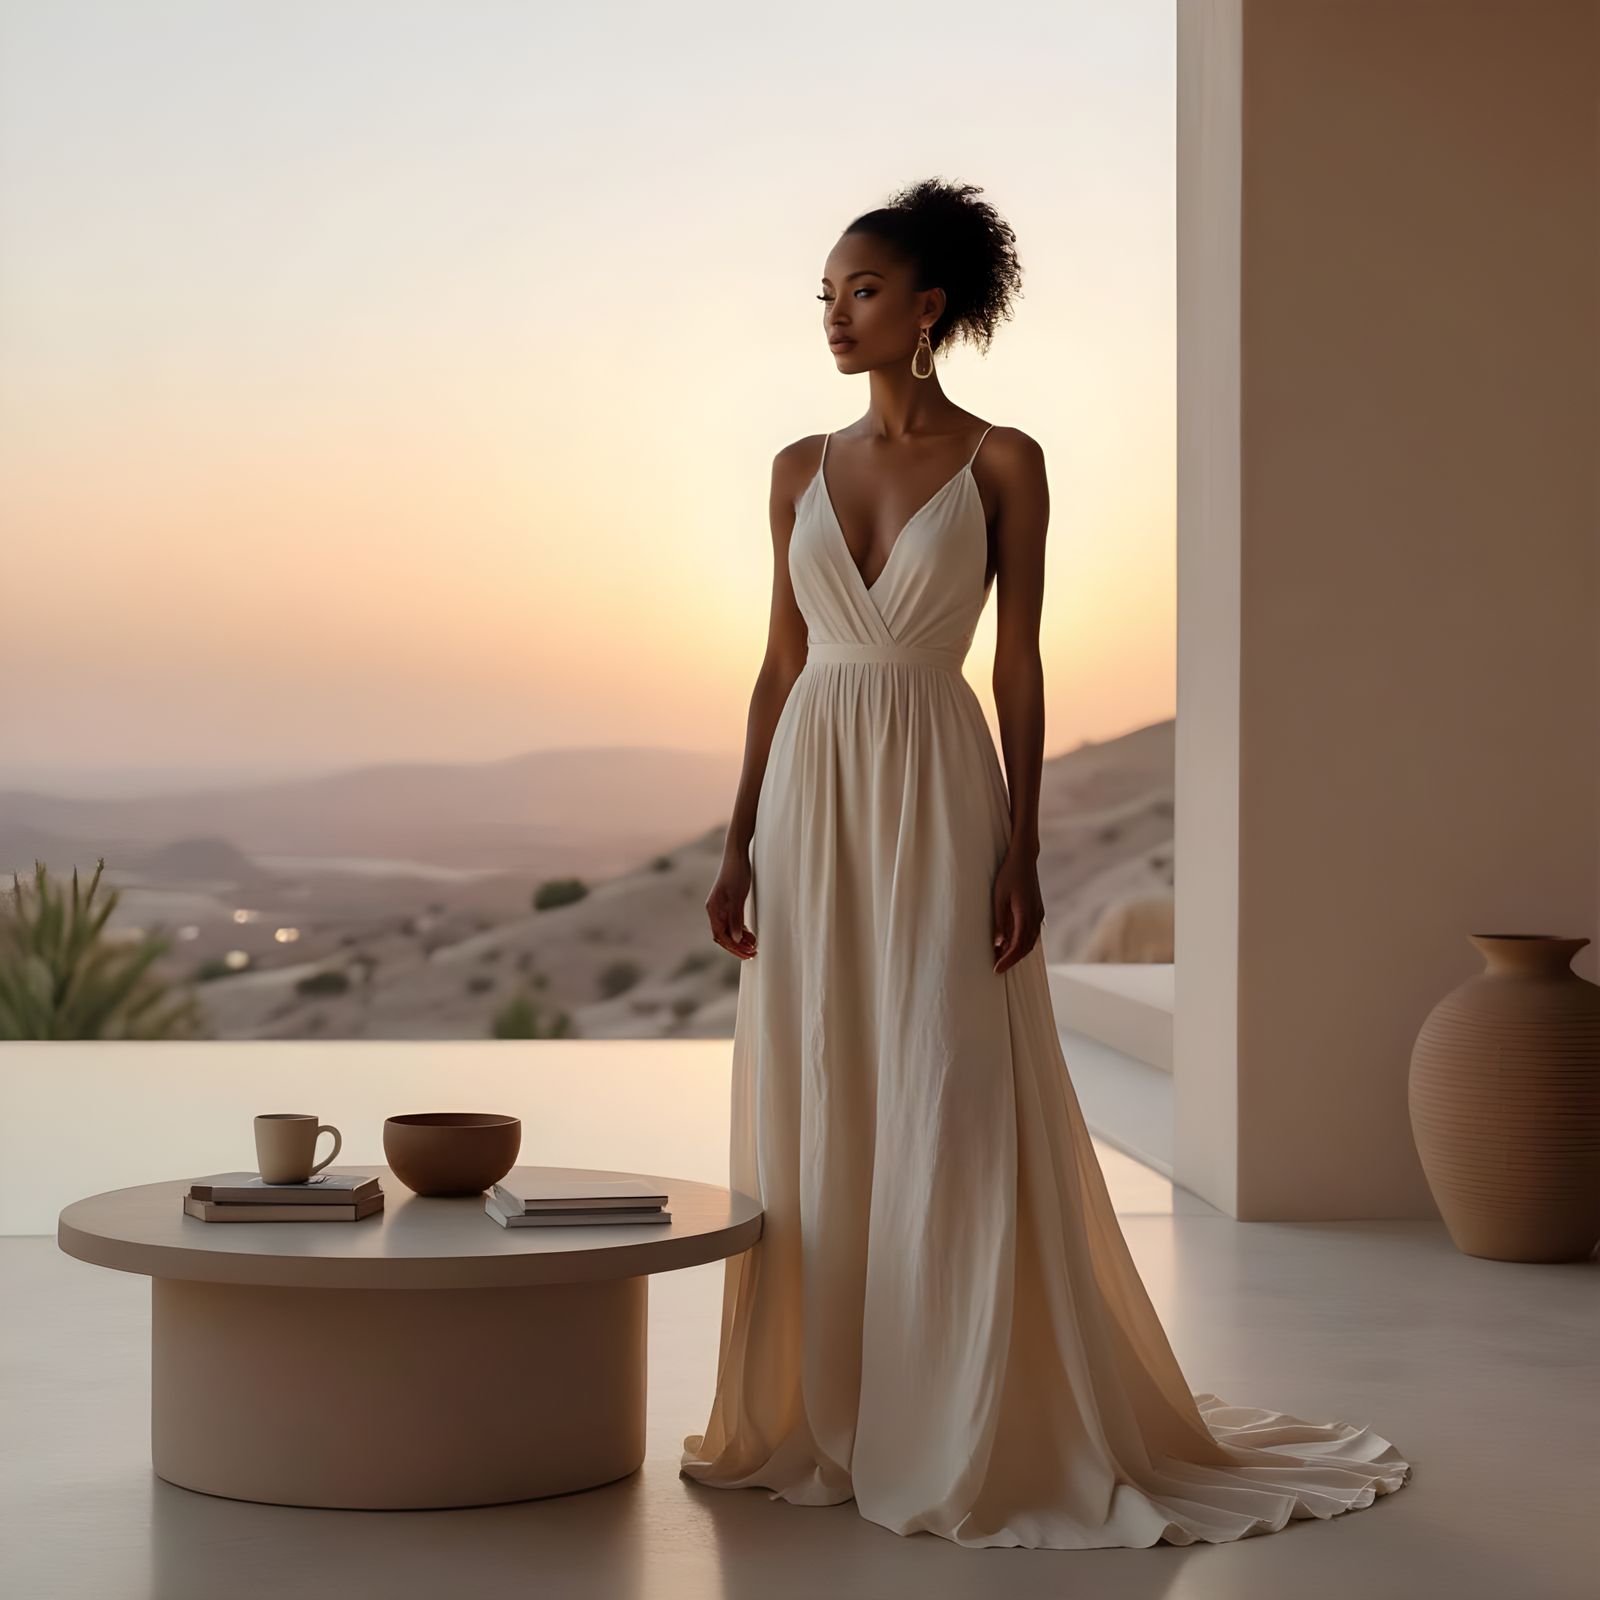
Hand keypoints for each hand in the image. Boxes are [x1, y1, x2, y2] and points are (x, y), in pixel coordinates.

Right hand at [706, 853, 757, 958]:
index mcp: (714, 909)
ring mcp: (721, 906)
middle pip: (723, 936)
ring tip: (754, 946)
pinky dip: (741, 930)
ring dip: (740, 940)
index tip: (747, 954)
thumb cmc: (737, 873)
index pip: (721, 936)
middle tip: (753, 954)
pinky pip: (732, 922)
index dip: (734, 948)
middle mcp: (715, 910)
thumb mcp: (738, 896)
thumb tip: (736, 939)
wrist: (736, 854)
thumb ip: (736, 918)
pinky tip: (750, 934)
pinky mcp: (728, 902)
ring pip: (728, 930)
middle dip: (737, 947)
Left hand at [992, 848, 1043, 973]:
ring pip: (1030, 941)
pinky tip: (1011, 944)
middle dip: (1012, 960)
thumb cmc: (1008, 875)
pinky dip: (1023, 943)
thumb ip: (1000, 921)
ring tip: (1002, 958)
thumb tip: (998, 944)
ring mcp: (1038, 913)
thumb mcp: (999, 897)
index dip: (1007, 959)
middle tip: (997, 968)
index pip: (1017, 945)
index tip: (996, 969)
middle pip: (1025, 947)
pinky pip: (1032, 933)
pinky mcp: (1037, 910)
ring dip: (1017, 952)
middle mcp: (1035, 916)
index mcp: (1025, 914)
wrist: (1024, 858)